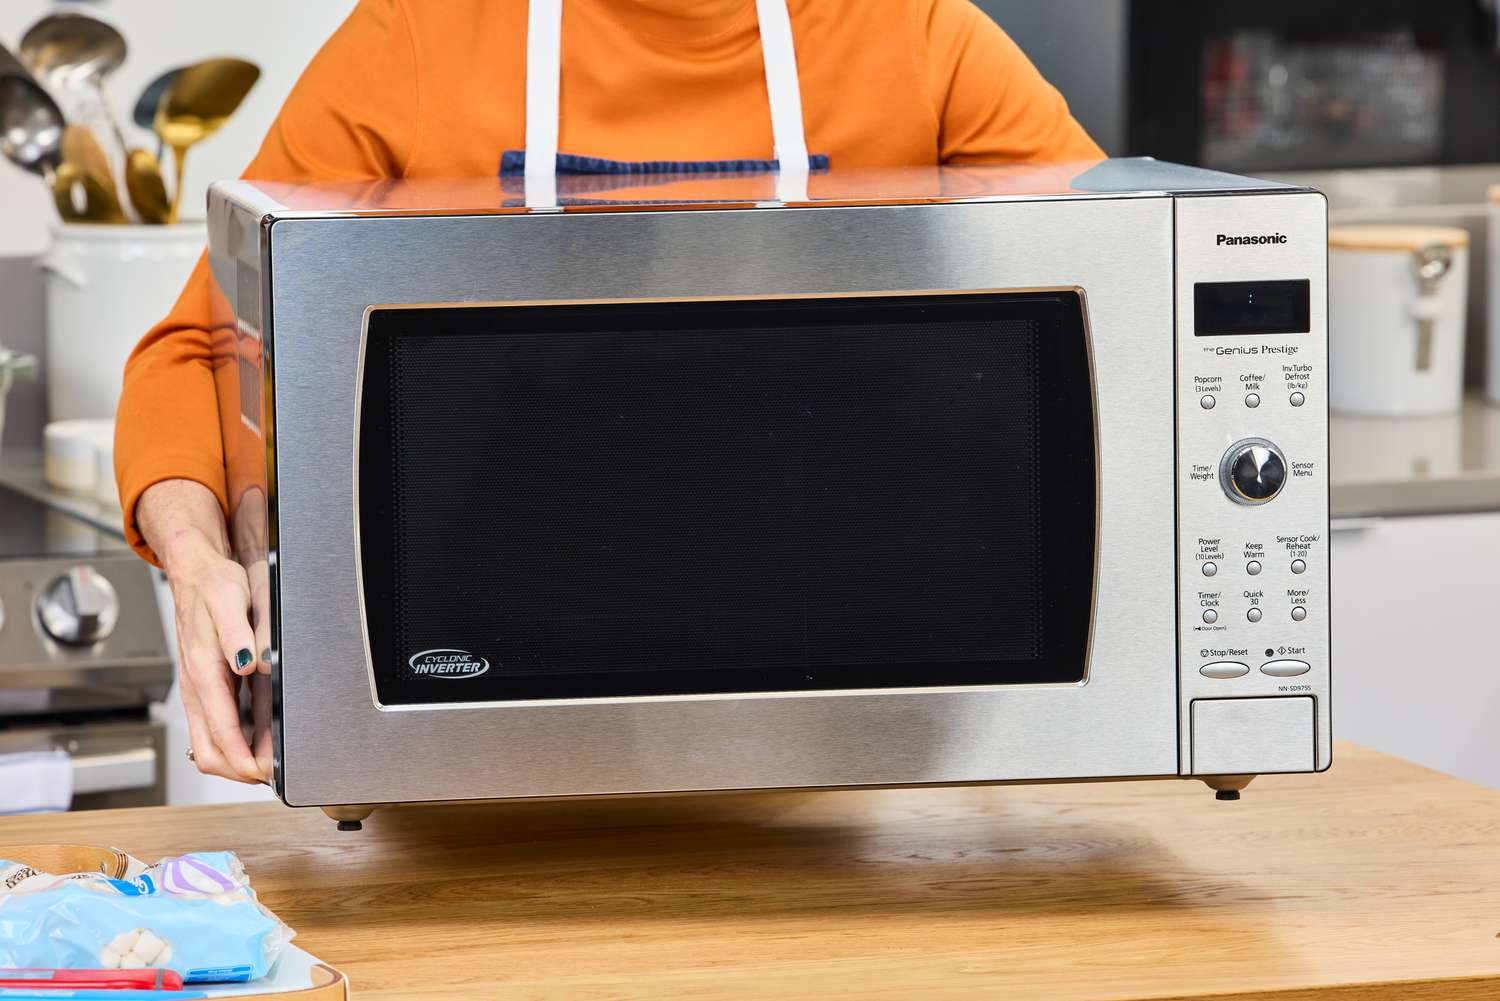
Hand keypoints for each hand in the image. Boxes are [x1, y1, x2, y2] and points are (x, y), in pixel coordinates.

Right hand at [138, 480, 267, 783]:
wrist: (196, 571)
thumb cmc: (215, 586)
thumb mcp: (232, 602)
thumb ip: (240, 634)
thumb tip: (250, 664)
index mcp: (203, 672)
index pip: (221, 732)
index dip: (243, 759)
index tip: (266, 772)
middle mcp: (195, 687)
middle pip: (208, 751)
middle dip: (238, 770)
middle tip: (273, 774)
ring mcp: (196, 690)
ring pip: (207, 744)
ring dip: (236, 760)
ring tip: (271, 763)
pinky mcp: (202, 688)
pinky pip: (211, 728)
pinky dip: (232, 743)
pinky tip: (257, 741)